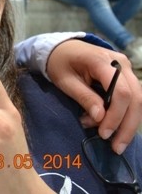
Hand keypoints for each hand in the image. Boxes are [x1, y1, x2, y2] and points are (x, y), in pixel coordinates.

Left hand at [46, 39, 141, 154]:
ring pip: (138, 100)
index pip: (121, 92)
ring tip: (114, 142)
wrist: (61, 48)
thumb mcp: (64, 80)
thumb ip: (83, 97)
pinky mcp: (126, 76)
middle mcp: (121, 63)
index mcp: (102, 61)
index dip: (116, 116)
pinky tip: (112, 127)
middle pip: (135, 98)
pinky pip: (132, 98)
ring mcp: (126, 68)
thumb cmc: (59, 63)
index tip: (104, 134)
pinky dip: (124, 115)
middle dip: (127, 125)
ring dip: (128, 123)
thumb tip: (100, 118)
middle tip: (116, 147)